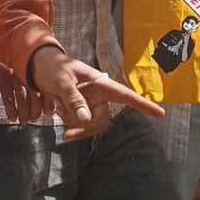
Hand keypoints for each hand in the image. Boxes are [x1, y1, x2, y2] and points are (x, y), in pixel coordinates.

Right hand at [0, 51, 51, 122]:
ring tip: (23, 121)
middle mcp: (28, 75)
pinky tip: (12, 118)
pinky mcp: (2, 80)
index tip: (48, 112)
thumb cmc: (16, 53)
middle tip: (33, 119)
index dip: (48, 104)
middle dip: (35, 112)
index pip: (46, 91)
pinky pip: (8, 98)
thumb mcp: (29, 61)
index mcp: (36, 71)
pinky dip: (11, 110)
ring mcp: (15, 78)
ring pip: (22, 100)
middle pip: (35, 98)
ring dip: (23, 114)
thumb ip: (38, 73)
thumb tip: (49, 89)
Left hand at [28, 46, 164, 141]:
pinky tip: (57, 108)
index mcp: (100, 83)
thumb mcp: (61, 82)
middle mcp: (99, 94)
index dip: (143, 105)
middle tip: (65, 133)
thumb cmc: (52, 67)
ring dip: (72, 122)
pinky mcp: (81, 109)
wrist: (38, 66)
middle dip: (83, 128)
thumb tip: (87, 120)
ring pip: (89, 125)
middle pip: (101, 121)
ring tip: (58, 104)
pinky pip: (79, 124)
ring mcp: (90, 103)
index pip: (125, 95)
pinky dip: (67, 122)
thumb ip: (74, 100)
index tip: (160, 114)